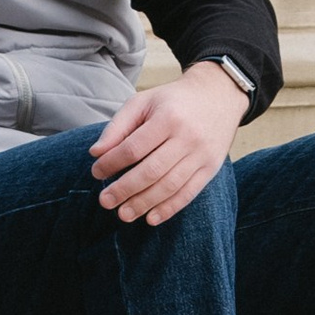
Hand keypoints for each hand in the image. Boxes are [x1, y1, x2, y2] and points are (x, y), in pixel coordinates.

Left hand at [89, 61, 249, 228]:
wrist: (218, 95)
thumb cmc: (173, 100)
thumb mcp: (144, 101)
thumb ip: (118, 126)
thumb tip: (96, 153)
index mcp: (168, 117)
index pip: (133, 147)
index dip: (111, 163)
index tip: (96, 172)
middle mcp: (187, 137)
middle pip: (151, 171)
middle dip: (124, 189)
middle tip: (105, 201)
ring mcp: (201, 155)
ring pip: (170, 186)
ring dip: (144, 203)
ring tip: (123, 214)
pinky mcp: (211, 168)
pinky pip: (189, 193)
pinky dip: (169, 208)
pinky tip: (151, 218)